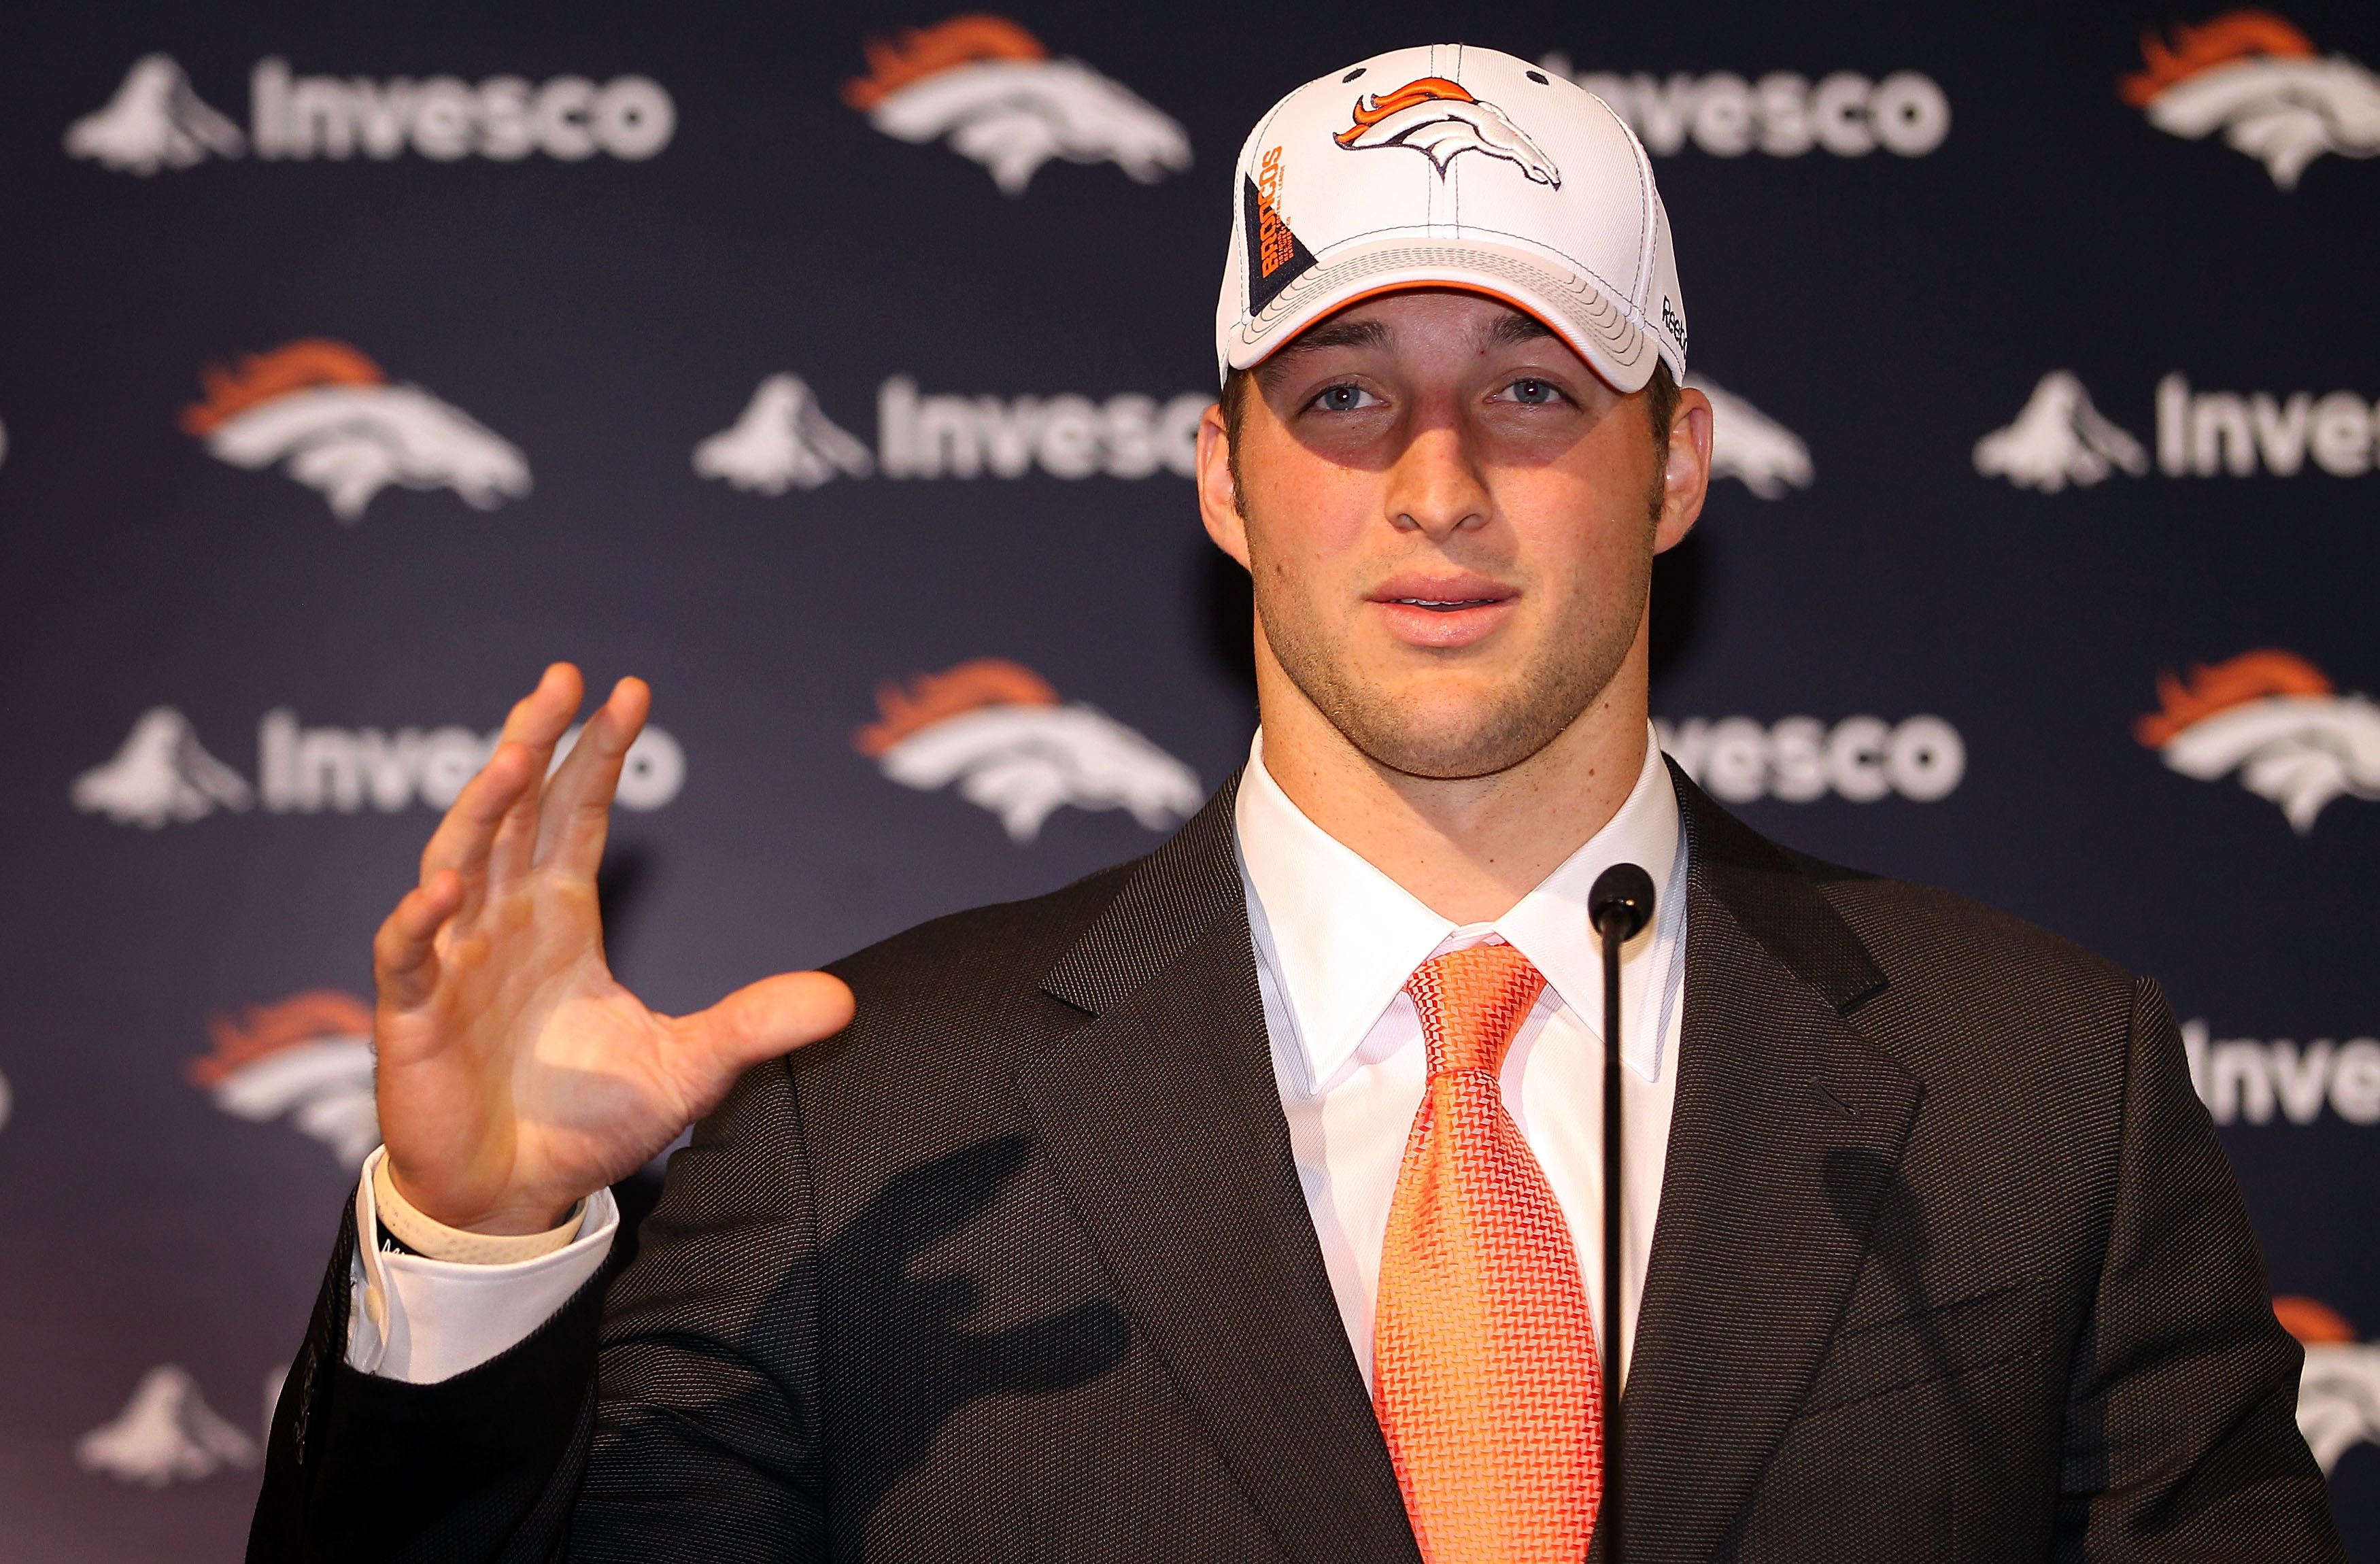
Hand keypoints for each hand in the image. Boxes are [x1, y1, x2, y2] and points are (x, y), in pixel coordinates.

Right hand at [371, 664, 854, 1233]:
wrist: (518, 1195)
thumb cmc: (588, 1120)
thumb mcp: (688, 1067)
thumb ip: (755, 1026)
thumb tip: (847, 1001)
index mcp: (560, 917)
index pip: (578, 814)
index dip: (599, 754)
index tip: (629, 691)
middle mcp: (503, 921)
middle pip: (514, 810)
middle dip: (535, 740)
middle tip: (564, 678)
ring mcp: (452, 961)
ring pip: (458, 860)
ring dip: (481, 806)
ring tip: (515, 753)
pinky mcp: (412, 1015)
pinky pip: (408, 955)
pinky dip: (419, 919)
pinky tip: (443, 888)